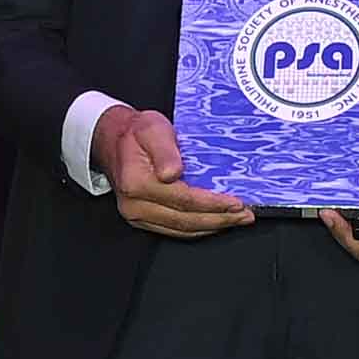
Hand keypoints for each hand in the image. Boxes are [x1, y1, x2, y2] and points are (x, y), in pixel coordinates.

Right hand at [94, 103, 252, 240]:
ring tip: (236, 219)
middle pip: (186, 220)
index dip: (213, 203)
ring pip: (182, 230)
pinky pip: (175, 230)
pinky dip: (199, 228)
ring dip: (213, 226)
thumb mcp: (152, 129)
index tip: (236, 203)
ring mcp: (137, 216)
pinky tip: (215, 221)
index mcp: (136, 183)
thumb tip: (172, 173)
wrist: (113, 139)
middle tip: (244, 215)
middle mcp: (135, 205)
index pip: (183, 200)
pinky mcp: (143, 219)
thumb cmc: (136, 132)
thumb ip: (165, 151)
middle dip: (220, 219)